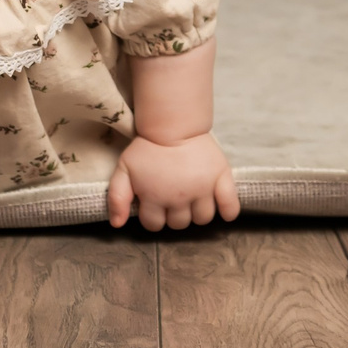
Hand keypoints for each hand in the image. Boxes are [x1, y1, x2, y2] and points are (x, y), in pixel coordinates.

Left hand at [108, 132, 240, 231]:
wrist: (174, 123)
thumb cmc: (147, 147)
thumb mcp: (124, 169)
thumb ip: (117, 197)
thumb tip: (117, 224)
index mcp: (155, 198)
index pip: (154, 224)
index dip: (152, 216)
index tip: (154, 203)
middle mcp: (180, 198)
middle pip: (179, 223)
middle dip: (174, 215)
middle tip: (174, 198)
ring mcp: (202, 190)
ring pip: (203, 218)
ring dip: (197, 213)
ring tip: (193, 199)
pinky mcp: (221, 179)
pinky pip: (230, 206)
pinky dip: (228, 212)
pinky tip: (223, 210)